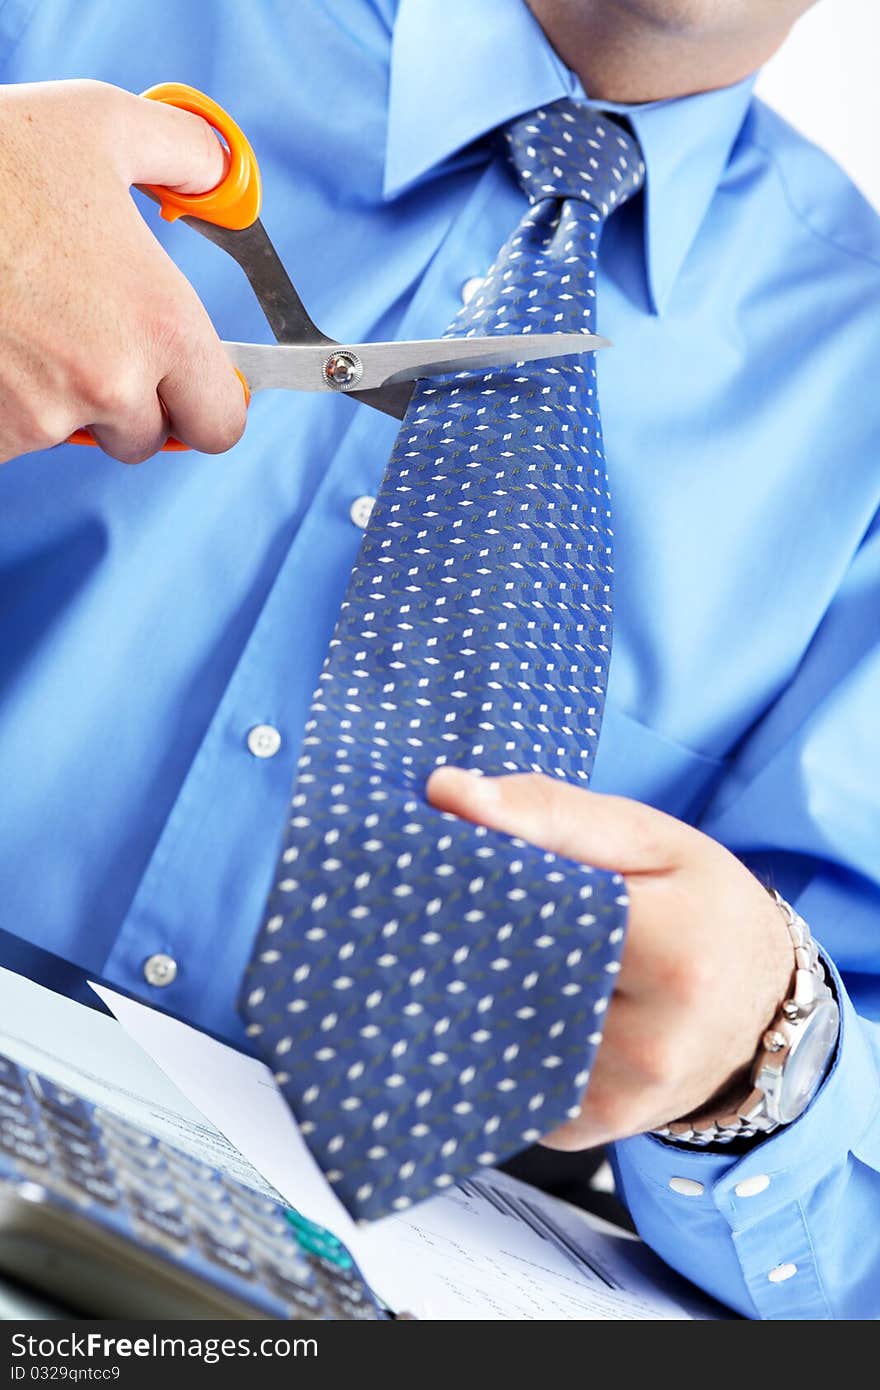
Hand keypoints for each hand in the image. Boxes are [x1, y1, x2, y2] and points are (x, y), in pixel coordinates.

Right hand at [0, 79, 245, 463]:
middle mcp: (111, 383)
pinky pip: (17, 440)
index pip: (220, 423)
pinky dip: (7, 406)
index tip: (188, 386)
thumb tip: (224, 178)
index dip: (206, 404)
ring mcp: (43, 417)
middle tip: (89, 340)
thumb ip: (186, 154)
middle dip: (128, 402)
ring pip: (75, 435)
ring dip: (62, 400)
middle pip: (147, 438)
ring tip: (23, 324)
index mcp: (161, 323)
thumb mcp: (102, 123)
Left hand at [427, 767, 793, 1148]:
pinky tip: (516, 1004)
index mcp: (673, 957)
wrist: (761, 1006)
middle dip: (470, 937)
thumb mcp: (648, 838)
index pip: (531, 913)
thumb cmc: (705, 908)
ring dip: (479, 990)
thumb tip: (447, 794)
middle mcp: (650, 1046)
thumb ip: (548, 812)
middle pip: (505, 978)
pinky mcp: (588, 1130)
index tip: (446, 860)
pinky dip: (501, 1036)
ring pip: (499, 1030)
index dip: (478, 881)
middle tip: (452, 904)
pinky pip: (513, 1075)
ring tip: (491, 951)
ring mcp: (618, 1100)